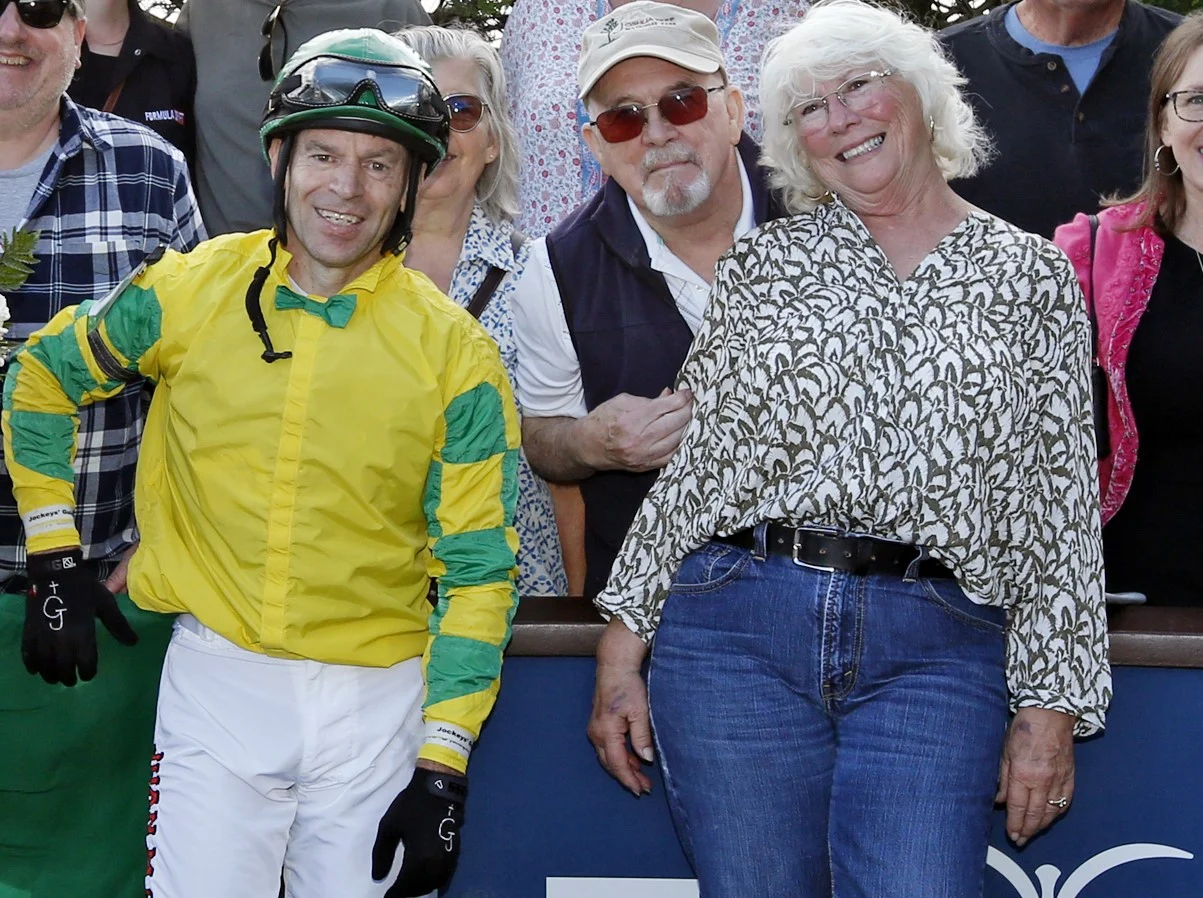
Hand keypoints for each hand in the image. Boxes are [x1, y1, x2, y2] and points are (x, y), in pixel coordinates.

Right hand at [23, 548, 137, 685]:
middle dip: (68, 678)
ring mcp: (43, 637)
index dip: (88, 672)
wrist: (56, 573)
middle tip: (72, 680)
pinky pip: (28, 655)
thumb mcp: (105, 604)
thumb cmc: (85, 588)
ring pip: (45, 666)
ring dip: (50, 675)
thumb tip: (134, 642)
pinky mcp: (30, 631)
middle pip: (63, 669)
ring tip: (56, 678)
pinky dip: (32, 665)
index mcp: (82, 634)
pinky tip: (36, 669)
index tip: (89, 674)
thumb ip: (118, 625)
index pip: (85, 663)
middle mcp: (62, 640)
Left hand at [371, 765, 467, 896]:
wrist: (439, 787)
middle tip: (397, 892)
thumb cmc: (411, 805)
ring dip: (422, 887)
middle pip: (422, 887)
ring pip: (435, 883)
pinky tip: (426, 877)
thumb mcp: (388, 826)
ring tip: (409, 886)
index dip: (395, 893)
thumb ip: (381, 853)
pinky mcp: (455, 850)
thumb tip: (378, 876)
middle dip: (408, 892)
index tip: (387, 896)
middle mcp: (436, 862)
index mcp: (419, 857)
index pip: (406, 885)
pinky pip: (445, 874)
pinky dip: (434, 880)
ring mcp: (448, 857)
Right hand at [582, 389, 693, 472]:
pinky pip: (672, 455)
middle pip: (676, 423)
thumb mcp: (622, 401)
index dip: (682, 398)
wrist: (588, 446)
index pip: (666, 407)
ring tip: (687, 416)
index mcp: (631, 421)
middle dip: (687, 409)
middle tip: (689, 403)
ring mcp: (644, 456)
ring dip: (687, 426)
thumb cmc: (603, 420)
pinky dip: (680, 443)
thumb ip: (648, 399)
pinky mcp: (646, 466)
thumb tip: (670, 395)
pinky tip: (681, 433)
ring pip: (678, 439)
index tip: (687, 393)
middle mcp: (639, 440)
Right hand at [587, 618, 652, 795]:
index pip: (618, 763)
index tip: (641, 790)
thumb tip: (646, 758)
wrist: (614, 667)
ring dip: (624, 768)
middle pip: (611, 764)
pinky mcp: (598, 725)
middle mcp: (596, 733)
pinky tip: (633, 760)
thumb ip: (642, 736)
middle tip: (645, 788)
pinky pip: (608, 748)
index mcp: (606, 731)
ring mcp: (595, 730)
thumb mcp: (640, 711)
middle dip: (627, 777)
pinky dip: (621, 756)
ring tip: (642, 778)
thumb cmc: (627, 686)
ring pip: (609, 757)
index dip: (629, 779)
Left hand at [996, 707, 1075, 845]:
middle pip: (1035, 814)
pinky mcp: (1070, 777)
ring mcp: (1059, 780)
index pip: (1017, 806)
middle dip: (1027, 830)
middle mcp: (1042, 781)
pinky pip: (1065, 801)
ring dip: (1041, 826)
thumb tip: (1000, 800)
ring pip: (1051, 811)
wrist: (1051, 715)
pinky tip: (1050, 819)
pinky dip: (1057, 813)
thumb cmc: (1024, 729)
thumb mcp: (1005, 751)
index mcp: (1023, 774)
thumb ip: (1003, 778)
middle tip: (1020, 840)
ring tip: (1032, 833)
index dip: (1014, 823)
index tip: (1012, 834)